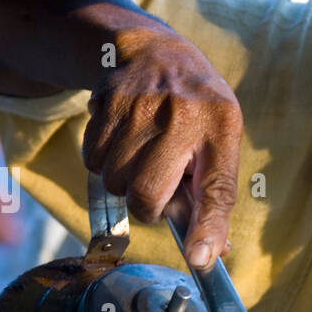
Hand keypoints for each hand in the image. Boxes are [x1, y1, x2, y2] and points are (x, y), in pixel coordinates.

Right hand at [83, 26, 243, 270]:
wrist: (154, 52)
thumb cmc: (196, 110)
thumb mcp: (219, 142)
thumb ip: (215, 196)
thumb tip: (208, 253)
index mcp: (218, 126)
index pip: (215, 188)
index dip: (206, 227)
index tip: (199, 259)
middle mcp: (179, 115)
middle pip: (145, 196)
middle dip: (148, 203)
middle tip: (159, 182)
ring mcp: (137, 107)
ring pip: (113, 182)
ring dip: (124, 181)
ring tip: (143, 155)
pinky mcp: (104, 103)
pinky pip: (92, 161)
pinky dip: (103, 161)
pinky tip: (123, 140)